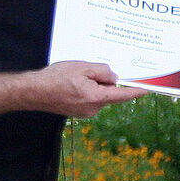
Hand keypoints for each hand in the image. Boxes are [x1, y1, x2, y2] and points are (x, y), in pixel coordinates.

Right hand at [30, 60, 147, 117]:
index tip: (147, 90)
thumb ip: (103, 72)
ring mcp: (84, 112)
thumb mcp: (83, 68)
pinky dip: (86, 89)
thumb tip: (114, 77)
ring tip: (76, 76)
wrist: (33, 91)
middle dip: (105, 81)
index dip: (135, 91)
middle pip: (109, 93)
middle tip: (90, 70)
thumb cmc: (56, 78)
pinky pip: (89, 98)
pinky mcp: (77, 111)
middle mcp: (92, 109)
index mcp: (96, 98)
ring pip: (98, 95)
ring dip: (94, 84)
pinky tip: (72, 82)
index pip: (121, 95)